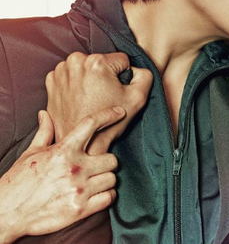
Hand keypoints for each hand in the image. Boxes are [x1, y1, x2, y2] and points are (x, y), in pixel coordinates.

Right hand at [0, 107, 123, 243]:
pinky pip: (109, 197)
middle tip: (98, 166)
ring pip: (112, 178)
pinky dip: (106, 196)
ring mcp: (79, 189)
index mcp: (63, 150)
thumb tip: (45, 113)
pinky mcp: (80, 209)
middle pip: (112, 159)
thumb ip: (45, 132)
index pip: (91, 124)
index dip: (108, 115)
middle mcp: (74, 167)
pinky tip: (97, 194)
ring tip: (95, 181)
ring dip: (106, 180)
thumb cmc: (19, 182)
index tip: (120, 112)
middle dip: (107, 162)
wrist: (6, 213)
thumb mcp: (31, 153)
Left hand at [46, 52, 152, 154]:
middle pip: (103, 61)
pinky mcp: (52, 81)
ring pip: (87, 67)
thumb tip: (134, 69)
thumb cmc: (109, 123)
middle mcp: (75, 61)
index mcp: (96, 62)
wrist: (83, 144)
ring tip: (91, 99)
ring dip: (91, 79)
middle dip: (105, 76)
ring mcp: (61, 71)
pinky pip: (73, 74)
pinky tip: (80, 98)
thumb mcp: (138, 97)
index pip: (121, 60)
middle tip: (103, 97)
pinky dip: (77, 83)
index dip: (123, 77)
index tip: (115, 92)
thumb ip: (144, 75)